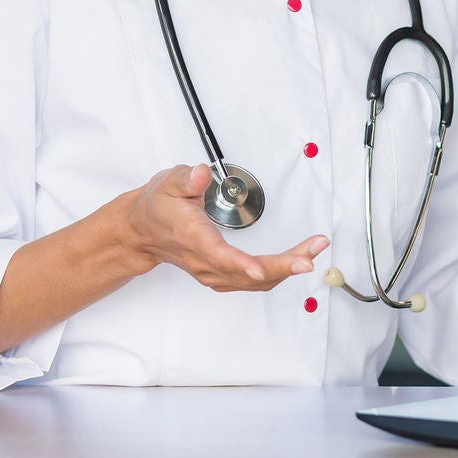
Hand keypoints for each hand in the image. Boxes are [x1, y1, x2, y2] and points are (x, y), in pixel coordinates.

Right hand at [124, 163, 328, 291]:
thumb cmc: (159, 207)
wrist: (144, 231)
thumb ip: (184, 179)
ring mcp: (214, 272)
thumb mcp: (167, 183)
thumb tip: (199, 175)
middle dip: (281, 266)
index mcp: (192, 238)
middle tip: (309, 256)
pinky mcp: (222, 275)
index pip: (217, 255)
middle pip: (246, 274)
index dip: (240, 264)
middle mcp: (205, 261)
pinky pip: (255, 282)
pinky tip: (296, 261)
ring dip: (286, 268)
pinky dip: (278, 273)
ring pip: (255, 281)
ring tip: (313, 249)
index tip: (259, 270)